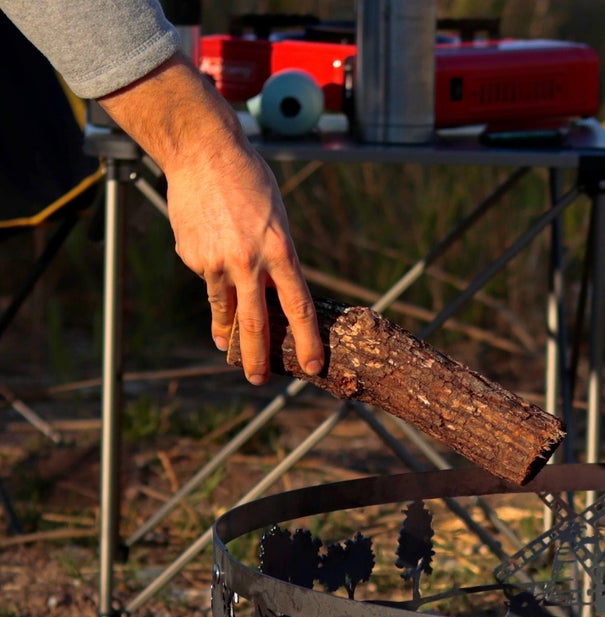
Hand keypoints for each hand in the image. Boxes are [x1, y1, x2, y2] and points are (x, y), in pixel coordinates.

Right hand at [100, 57, 323, 383]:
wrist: (202, 151)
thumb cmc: (249, 183)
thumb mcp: (278, 221)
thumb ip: (277, 259)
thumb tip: (269, 295)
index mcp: (280, 253)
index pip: (299, 309)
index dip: (308, 342)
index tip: (313, 367)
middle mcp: (249, 262)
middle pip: (255, 324)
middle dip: (257, 358)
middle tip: (258, 379)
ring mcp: (217, 261)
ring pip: (224, 309)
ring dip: (226, 334)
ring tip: (227, 349)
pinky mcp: (193, 256)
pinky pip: (207, 277)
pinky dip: (211, 276)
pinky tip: (208, 250)